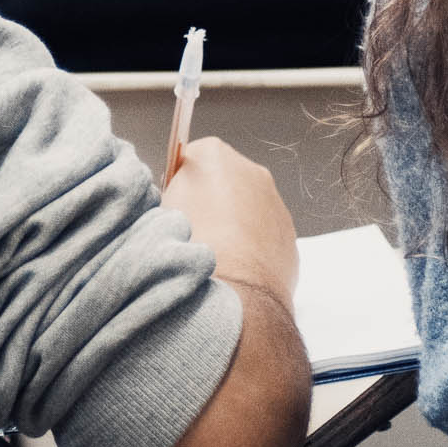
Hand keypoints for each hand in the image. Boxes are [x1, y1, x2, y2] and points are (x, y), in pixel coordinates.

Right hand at [160, 136, 296, 304]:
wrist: (236, 291)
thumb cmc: (192, 246)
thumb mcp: (159, 208)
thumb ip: (169, 190)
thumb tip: (175, 198)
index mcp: (214, 155)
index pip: (188, 160)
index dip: (178, 186)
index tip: (173, 208)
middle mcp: (250, 169)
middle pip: (221, 180)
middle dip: (208, 201)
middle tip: (191, 232)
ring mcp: (274, 201)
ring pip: (245, 207)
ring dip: (231, 224)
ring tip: (213, 253)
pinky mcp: (288, 232)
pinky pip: (263, 232)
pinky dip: (251, 244)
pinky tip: (234, 266)